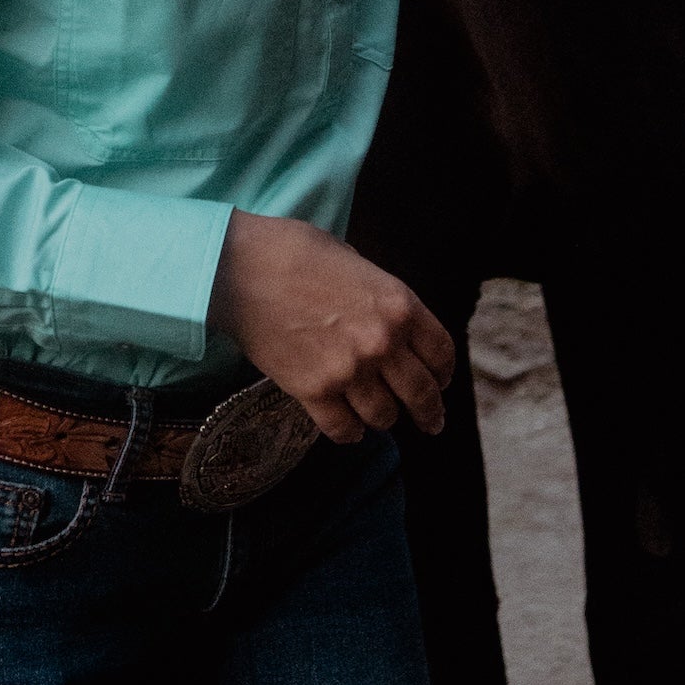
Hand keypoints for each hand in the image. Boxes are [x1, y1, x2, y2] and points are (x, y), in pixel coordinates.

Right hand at [207, 210, 454, 443]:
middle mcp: (382, 343)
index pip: (442, 354)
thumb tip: (388, 321)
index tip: (440, 383)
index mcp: (399, 305)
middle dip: (430, 413)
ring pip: (384, 417)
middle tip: (431, 424)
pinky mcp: (314, 392)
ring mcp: (349, 371)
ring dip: (383, 419)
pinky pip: (344, 430)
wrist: (241, 268)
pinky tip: (348, 427)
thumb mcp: (355, 262)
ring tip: (378, 417)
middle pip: (422, 394)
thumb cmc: (295, 252)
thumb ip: (380, 297)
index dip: (444, 373)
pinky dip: (349, 433)